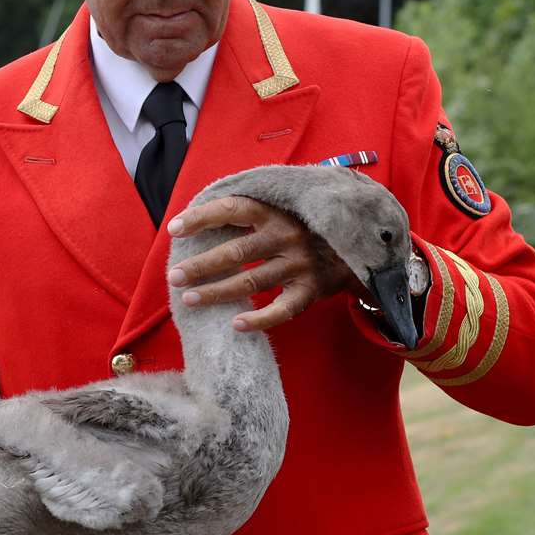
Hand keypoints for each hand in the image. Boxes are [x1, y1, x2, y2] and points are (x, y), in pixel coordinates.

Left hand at [167, 195, 361, 333]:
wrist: (360, 247)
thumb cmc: (306, 228)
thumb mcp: (285, 209)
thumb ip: (252, 211)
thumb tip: (197, 217)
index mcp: (277, 212)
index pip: (234, 209)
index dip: (202, 217)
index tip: (174, 228)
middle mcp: (288, 236)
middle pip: (237, 251)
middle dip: (202, 264)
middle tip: (173, 276)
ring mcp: (301, 265)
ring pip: (252, 282)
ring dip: (218, 292)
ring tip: (189, 299)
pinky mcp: (311, 291)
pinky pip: (282, 310)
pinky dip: (259, 320)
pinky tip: (235, 325)